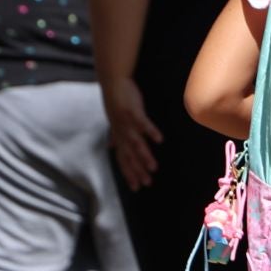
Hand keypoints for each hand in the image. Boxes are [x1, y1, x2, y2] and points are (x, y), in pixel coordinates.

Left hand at [103, 76, 162, 190]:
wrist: (113, 83)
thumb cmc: (117, 102)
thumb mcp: (114, 121)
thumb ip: (114, 135)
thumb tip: (111, 147)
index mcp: (118, 136)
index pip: (123, 159)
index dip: (129, 173)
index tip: (136, 187)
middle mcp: (121, 133)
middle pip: (129, 156)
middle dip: (137, 171)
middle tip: (146, 183)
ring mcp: (127, 123)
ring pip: (136, 143)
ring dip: (144, 156)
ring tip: (154, 168)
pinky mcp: (133, 112)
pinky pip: (142, 124)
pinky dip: (150, 132)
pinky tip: (159, 140)